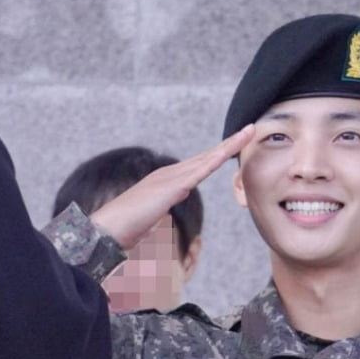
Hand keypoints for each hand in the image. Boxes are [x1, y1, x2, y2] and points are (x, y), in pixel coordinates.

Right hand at [89, 125, 253, 248]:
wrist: (108, 230)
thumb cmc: (127, 229)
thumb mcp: (153, 220)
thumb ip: (165, 214)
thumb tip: (169, 214)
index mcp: (168, 182)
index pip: (200, 165)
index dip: (219, 154)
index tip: (236, 146)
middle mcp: (170, 174)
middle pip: (207, 156)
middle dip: (230, 143)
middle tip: (251, 129)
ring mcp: (170, 178)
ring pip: (207, 158)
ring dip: (229, 145)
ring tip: (248, 132)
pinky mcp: (171, 187)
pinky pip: (198, 172)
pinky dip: (215, 160)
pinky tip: (229, 151)